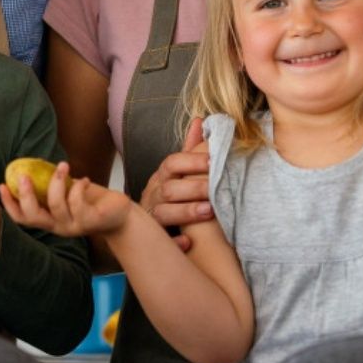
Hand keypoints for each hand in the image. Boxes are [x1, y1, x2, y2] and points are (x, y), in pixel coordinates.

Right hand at [0, 160, 130, 237]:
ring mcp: (74, 226)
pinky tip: (84, 180)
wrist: (119, 214)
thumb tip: (31, 165)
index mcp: (49, 220)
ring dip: (57, 182)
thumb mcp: (67, 193)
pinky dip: (79, 186)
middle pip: (34, 216)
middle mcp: (58, 226)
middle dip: (26, 195)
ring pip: (56, 205)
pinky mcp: (90, 221)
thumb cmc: (90, 201)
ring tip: (64, 165)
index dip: (9, 204)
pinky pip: (77, 201)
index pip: (23, 218)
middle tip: (24, 175)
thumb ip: (50, 186)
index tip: (1, 184)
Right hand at [138, 118, 212, 250]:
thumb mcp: (178, 171)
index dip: (192, 162)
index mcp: (161, 177)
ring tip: (209, 212)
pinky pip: (162, 243)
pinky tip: (189, 243)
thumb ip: (190, 148)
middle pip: (168, 189)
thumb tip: (201, 119)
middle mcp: (153, 195)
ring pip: (163, 214)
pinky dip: (174, 243)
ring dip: (186, 212)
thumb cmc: (171, 195)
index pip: (172, 163)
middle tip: (216, 189)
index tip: (214, 161)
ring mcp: (151, 218)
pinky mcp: (154, 240)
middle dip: (194, 188)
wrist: (147, 227)